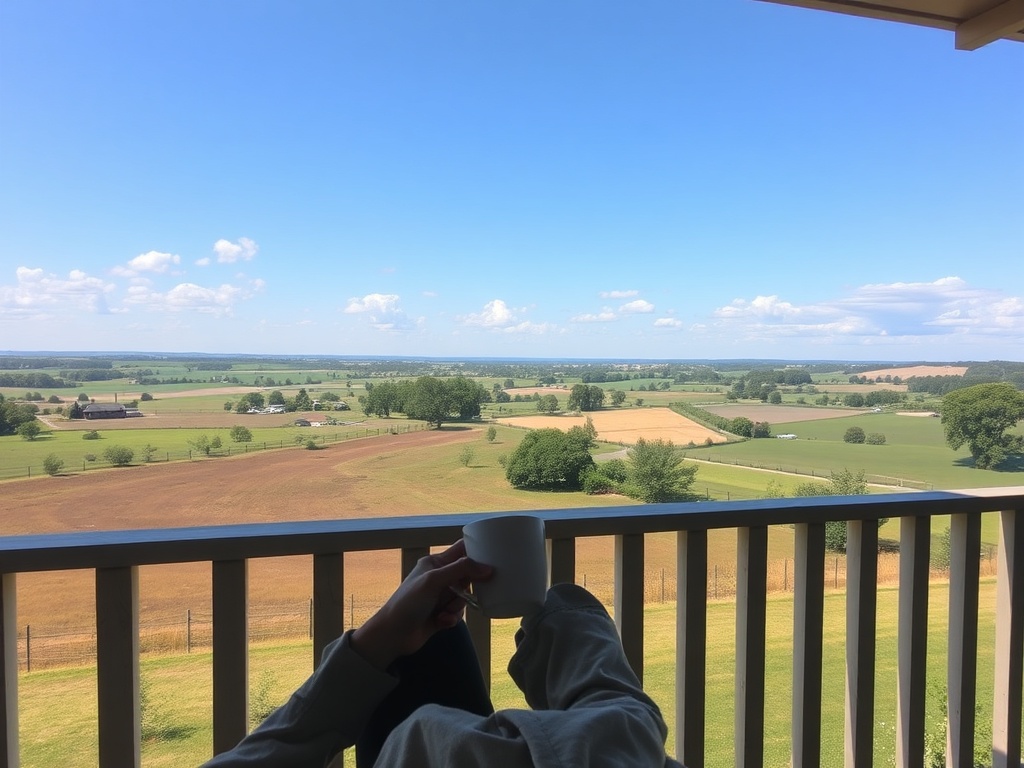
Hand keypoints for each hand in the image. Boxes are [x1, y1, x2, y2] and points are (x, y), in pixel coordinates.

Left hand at [350, 539, 491, 669]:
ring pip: (464, 598)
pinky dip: (452, 618)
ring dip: (457, 607)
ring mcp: (441, 596)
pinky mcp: (442, 614)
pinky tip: (441, 622)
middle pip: (467, 576)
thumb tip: (488, 568)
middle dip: (467, 589)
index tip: (493, 559)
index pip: (461, 550)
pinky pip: (459, 613)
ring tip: (443, 612)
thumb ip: (461, 570)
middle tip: (461, 594)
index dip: (477, 552)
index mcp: (435, 563)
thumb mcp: (434, 580)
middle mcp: (440, 578)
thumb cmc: (408, 602)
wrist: (393, 635)